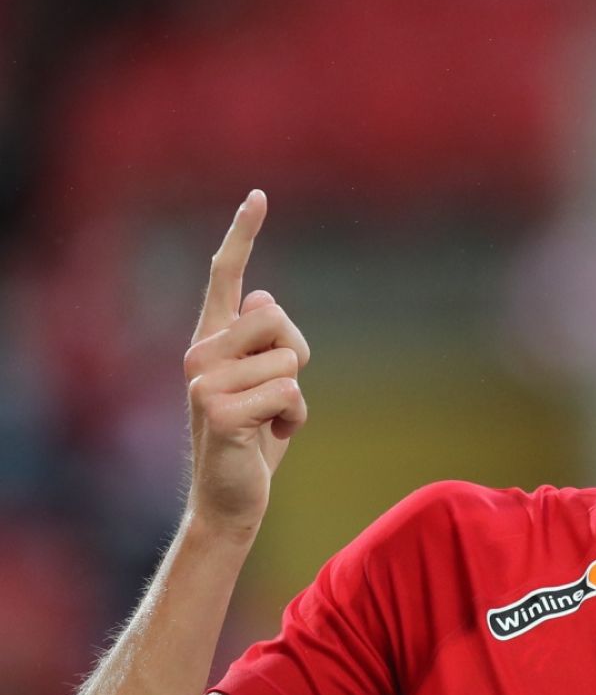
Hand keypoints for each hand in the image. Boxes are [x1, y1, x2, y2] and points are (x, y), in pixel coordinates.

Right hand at [183, 190, 310, 535]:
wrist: (231, 498)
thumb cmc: (255, 442)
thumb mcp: (266, 386)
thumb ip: (267, 345)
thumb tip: (265, 297)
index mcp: (212, 341)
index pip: (225, 277)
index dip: (243, 235)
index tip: (259, 197)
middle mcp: (200, 352)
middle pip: (278, 318)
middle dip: (297, 355)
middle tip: (280, 395)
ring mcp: (205, 381)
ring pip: (289, 360)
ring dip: (296, 397)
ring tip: (271, 421)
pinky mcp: (220, 411)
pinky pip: (288, 393)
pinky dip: (295, 419)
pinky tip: (271, 437)